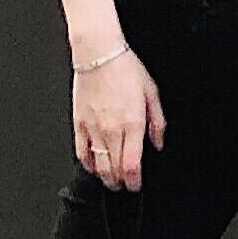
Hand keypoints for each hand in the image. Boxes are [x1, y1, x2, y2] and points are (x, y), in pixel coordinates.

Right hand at [74, 46, 162, 188]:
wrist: (99, 54)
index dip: (134, 181)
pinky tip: (94, 166)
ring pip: (98, 166)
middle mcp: (112, 129)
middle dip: (121, 183)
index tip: (136, 184)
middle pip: (114, 170)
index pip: (131, 165)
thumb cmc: (125, 69)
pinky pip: (81, 152)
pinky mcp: (79, 124)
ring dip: (106, 177)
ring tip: (112, 179)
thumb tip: (158, 142)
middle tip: (125, 184)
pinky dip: (88, 164)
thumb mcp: (152, 92)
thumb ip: (157, 121)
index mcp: (132, 123)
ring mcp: (93, 128)